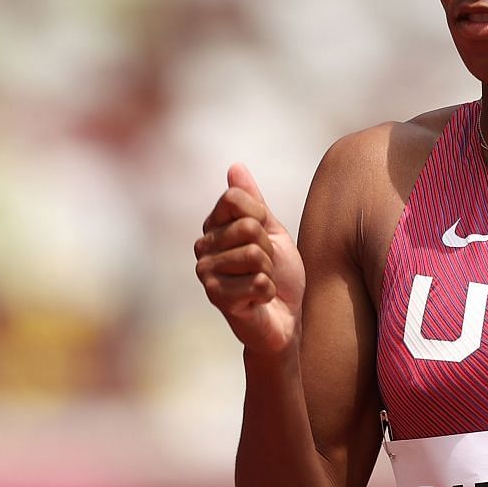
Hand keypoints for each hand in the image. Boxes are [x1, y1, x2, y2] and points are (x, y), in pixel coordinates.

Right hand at [195, 164, 303, 355]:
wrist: (284, 320)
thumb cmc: (280, 275)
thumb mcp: (273, 232)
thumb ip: (254, 202)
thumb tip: (235, 166)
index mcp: (214, 227)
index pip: (236, 199)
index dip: (262, 219)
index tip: (265, 239)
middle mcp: (203, 247)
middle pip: (248, 227)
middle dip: (269, 249)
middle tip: (266, 267)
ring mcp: (206, 273)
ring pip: (254, 255)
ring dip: (269, 272)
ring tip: (262, 283)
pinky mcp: (216, 297)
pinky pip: (259, 282)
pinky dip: (269, 292)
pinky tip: (259, 300)